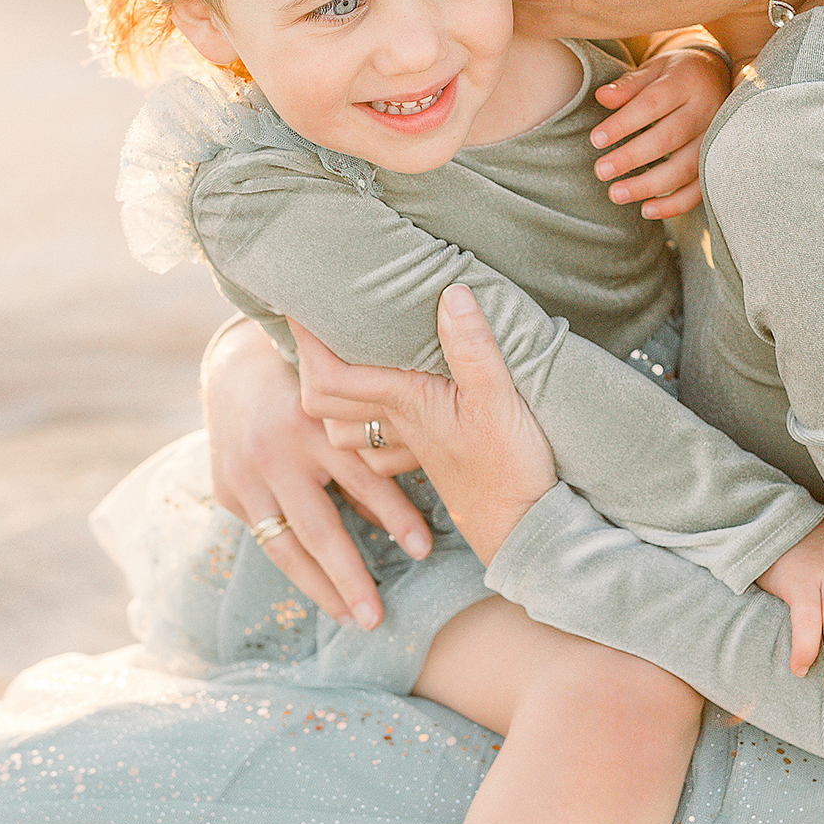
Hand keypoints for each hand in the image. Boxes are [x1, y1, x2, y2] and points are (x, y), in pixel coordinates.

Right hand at [201, 319, 432, 624]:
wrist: (235, 366)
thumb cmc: (311, 384)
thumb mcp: (344, 404)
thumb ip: (368, 450)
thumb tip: (395, 517)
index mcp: (313, 422)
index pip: (362, 477)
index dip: (396, 516)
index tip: (425, 551)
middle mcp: (275, 451)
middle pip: (319, 528)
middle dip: (350, 578)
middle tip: (377, 619)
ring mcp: (244, 475)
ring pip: (285, 547)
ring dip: (320, 588)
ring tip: (351, 618)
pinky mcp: (227, 491)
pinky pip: (267, 538)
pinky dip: (297, 564)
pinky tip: (322, 588)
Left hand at [288, 286, 555, 565]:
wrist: (525, 530)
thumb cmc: (511, 469)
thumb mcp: (499, 400)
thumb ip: (473, 349)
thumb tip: (452, 293)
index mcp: (404, 403)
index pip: (330, 375)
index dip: (308, 341)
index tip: (298, 306)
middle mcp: (398, 423)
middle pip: (323, 401)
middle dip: (310, 364)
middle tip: (316, 325)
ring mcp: (411, 443)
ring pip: (344, 426)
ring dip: (334, 396)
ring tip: (341, 359)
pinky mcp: (429, 456)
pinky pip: (378, 445)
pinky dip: (367, 426)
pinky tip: (381, 406)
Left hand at [588, 38, 731, 218]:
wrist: (721, 78)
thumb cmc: (678, 75)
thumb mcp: (655, 69)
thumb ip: (629, 85)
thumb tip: (602, 97)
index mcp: (686, 82)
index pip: (651, 104)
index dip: (623, 123)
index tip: (596, 140)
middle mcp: (706, 110)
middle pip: (669, 138)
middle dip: (632, 157)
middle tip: (601, 171)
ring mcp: (717, 138)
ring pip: (686, 167)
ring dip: (650, 185)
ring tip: (616, 194)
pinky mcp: (720, 160)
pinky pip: (700, 188)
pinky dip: (675, 204)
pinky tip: (646, 209)